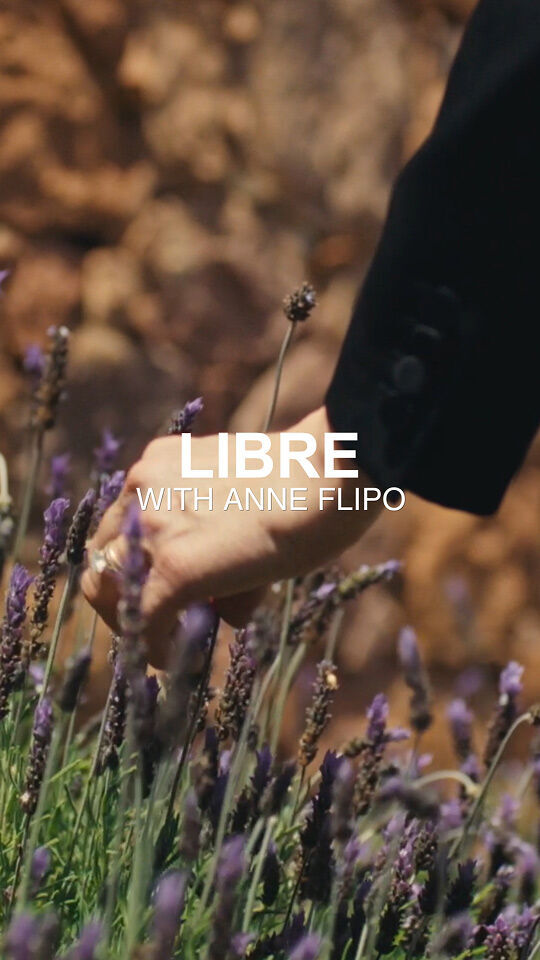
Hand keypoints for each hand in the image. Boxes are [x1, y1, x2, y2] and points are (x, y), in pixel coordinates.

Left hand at [81, 407, 380, 666]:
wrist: (331, 471)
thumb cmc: (310, 479)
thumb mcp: (247, 494)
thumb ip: (221, 536)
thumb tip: (223, 607)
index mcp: (160, 463)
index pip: (122, 523)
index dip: (139, 563)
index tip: (162, 588)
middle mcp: (143, 488)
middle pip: (104, 555)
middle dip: (127, 594)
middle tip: (160, 619)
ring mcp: (153, 528)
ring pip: (109, 589)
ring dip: (136, 620)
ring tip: (169, 640)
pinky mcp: (173, 567)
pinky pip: (143, 620)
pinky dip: (152, 646)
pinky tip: (171, 660)